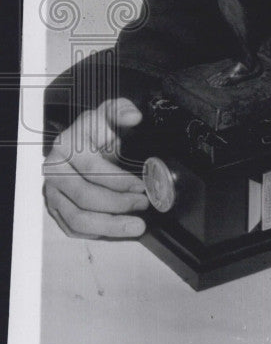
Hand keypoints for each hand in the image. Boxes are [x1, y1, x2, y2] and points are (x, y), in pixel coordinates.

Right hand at [43, 98, 149, 238]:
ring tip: (137, 226)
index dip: (120, 181)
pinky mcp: (56, 208)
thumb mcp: (110, 114)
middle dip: (120, 205)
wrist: (83, 142)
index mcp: (67, 146)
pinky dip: (98, 232)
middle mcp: (54, 170)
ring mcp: (53, 192)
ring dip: (111, 225)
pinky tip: (118, 229)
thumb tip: (134, 117)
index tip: (142, 186)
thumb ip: (122, 111)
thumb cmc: (98, 130)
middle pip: (86, 197)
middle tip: (143, 204)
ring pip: (79, 219)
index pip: (93, 169)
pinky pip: (74, 229)